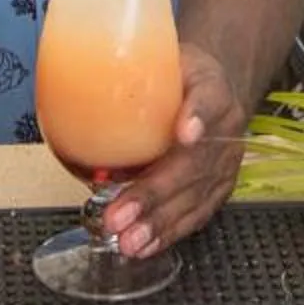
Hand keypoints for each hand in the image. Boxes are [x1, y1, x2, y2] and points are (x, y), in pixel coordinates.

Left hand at [101, 43, 243, 258]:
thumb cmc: (181, 74)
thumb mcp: (167, 57)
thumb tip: (77, 78)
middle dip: (154, 193)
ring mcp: (226, 165)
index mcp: (213, 89)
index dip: (197, 116)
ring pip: (193, 197)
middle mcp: (226, 130)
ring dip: (158, 223)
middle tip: (119, 215)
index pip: (207, 99)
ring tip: (127, 241)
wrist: (217, 89)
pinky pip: (196, 215)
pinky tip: (144, 247)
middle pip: (193, 164)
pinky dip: (168, 234)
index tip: (184, 134)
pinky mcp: (220, 190)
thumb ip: (136, 68)